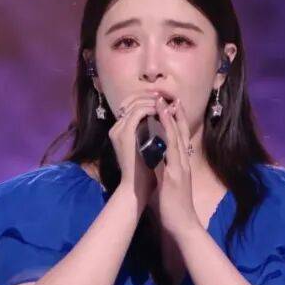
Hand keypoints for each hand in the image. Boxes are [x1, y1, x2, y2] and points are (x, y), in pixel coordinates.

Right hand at [107, 91, 159, 209]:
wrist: (136, 189)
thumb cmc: (144, 173)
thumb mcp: (147, 150)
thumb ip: (150, 136)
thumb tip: (162, 122)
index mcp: (121, 131)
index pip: (130, 106)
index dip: (146, 99)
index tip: (163, 99)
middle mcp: (117, 128)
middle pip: (131, 100)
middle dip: (150, 95)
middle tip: (166, 96)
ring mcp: (119, 130)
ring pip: (136, 103)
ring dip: (153, 100)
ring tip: (167, 102)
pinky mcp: (125, 133)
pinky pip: (139, 112)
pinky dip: (151, 107)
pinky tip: (163, 110)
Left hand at [149, 95, 200, 236]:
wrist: (183, 224)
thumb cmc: (174, 207)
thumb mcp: (169, 184)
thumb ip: (164, 170)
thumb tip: (154, 161)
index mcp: (182, 164)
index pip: (181, 138)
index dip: (177, 121)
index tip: (172, 105)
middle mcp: (183, 163)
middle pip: (181, 134)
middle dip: (175, 114)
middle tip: (170, 97)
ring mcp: (180, 168)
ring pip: (176, 140)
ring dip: (170, 121)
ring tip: (164, 105)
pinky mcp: (175, 176)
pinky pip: (170, 155)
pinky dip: (166, 140)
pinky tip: (160, 131)